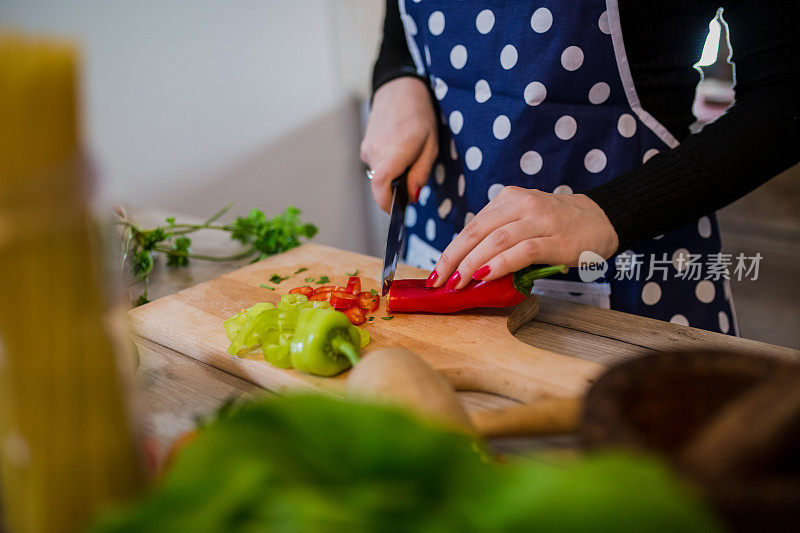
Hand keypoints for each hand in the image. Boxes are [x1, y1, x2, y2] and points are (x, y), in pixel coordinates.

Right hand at [360, 77, 437, 211]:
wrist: (399, 89)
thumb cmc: (420, 115)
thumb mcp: (431, 145)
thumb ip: (420, 173)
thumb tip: (412, 198)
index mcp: (395, 150)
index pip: (381, 185)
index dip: (386, 203)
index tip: (396, 210)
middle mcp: (376, 151)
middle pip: (381, 186)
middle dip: (396, 189)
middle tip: (413, 177)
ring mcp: (367, 149)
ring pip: (378, 177)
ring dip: (393, 176)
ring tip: (407, 156)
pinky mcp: (364, 147)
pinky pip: (376, 166)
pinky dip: (387, 166)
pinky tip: (397, 150)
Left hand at [428, 186, 618, 288]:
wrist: (602, 220)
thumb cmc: (557, 227)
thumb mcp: (524, 223)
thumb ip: (499, 241)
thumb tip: (467, 272)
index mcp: (509, 199)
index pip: (472, 226)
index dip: (450, 251)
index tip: (436, 273)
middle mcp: (522, 204)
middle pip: (477, 232)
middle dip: (453, 259)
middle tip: (439, 282)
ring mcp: (540, 219)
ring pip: (496, 241)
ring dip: (472, 264)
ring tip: (458, 283)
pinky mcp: (556, 238)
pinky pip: (522, 251)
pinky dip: (500, 264)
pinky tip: (485, 276)